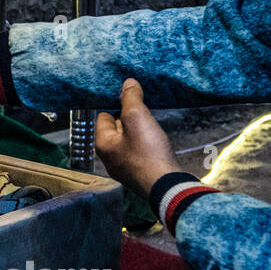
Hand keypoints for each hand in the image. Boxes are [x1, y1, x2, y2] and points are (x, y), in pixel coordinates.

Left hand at [95, 79, 183, 195]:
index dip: (116, 107)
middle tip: (142, 115)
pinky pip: (139, 155)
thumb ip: (131, 99)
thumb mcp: (138, 117)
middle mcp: (109, 158)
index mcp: (103, 144)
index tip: (130, 102)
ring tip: (151, 130)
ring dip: (139, 134)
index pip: (102, 117)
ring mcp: (124, 169)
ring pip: (128, 143)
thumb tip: (128, 83)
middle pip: (115, 130)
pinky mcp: (139, 175)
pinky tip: (156, 146)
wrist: (168, 186)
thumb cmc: (149, 153)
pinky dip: (146, 147)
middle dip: (128, 120)